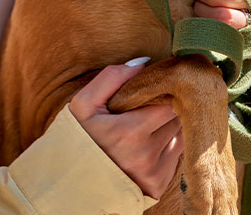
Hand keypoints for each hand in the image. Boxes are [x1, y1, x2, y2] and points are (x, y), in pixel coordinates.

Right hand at [69, 60, 182, 198]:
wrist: (69, 184)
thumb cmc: (77, 139)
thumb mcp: (84, 105)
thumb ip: (112, 77)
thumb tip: (144, 63)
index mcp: (130, 132)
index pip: (171, 101)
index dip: (165, 92)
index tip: (154, 90)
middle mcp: (146, 156)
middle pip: (178, 119)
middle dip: (168, 109)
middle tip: (151, 107)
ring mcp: (154, 174)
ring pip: (181, 137)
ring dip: (170, 128)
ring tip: (148, 127)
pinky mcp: (159, 186)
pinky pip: (177, 157)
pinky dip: (168, 148)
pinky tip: (148, 146)